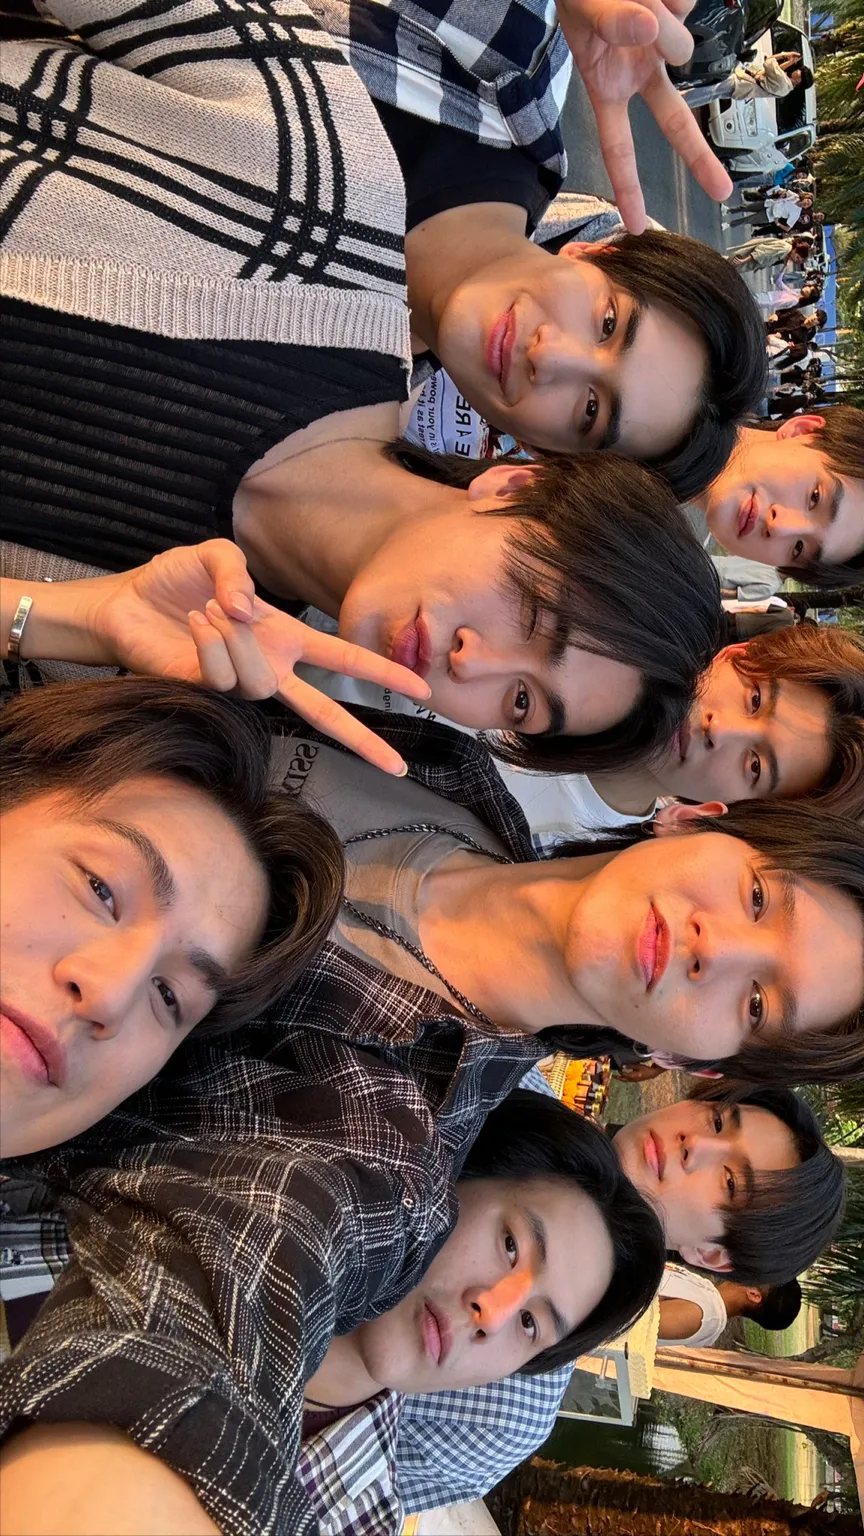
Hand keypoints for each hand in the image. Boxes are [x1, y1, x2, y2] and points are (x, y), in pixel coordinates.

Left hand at [89, 540, 431, 775]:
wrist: (124, 603)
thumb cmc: (175, 581)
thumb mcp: (213, 556)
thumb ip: (238, 573)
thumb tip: (248, 611)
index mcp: (284, 637)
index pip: (342, 659)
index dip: (380, 672)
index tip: (420, 688)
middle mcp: (269, 666)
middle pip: (324, 710)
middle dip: (360, 737)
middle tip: (396, 765)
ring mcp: (239, 683)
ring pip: (260, 682)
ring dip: (238, 641)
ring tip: (209, 609)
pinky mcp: (206, 692)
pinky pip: (223, 677)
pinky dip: (210, 644)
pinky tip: (196, 622)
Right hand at [556, 0, 732, 231]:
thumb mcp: (584, 8)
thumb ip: (611, 22)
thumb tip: (648, 29)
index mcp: (610, 86)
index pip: (617, 146)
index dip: (627, 186)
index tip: (636, 224)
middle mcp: (642, 72)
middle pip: (674, 121)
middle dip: (698, 156)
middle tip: (721, 191)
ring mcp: (665, 44)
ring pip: (681, 45)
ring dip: (661, 21)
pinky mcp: (683, 12)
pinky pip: (687, 5)